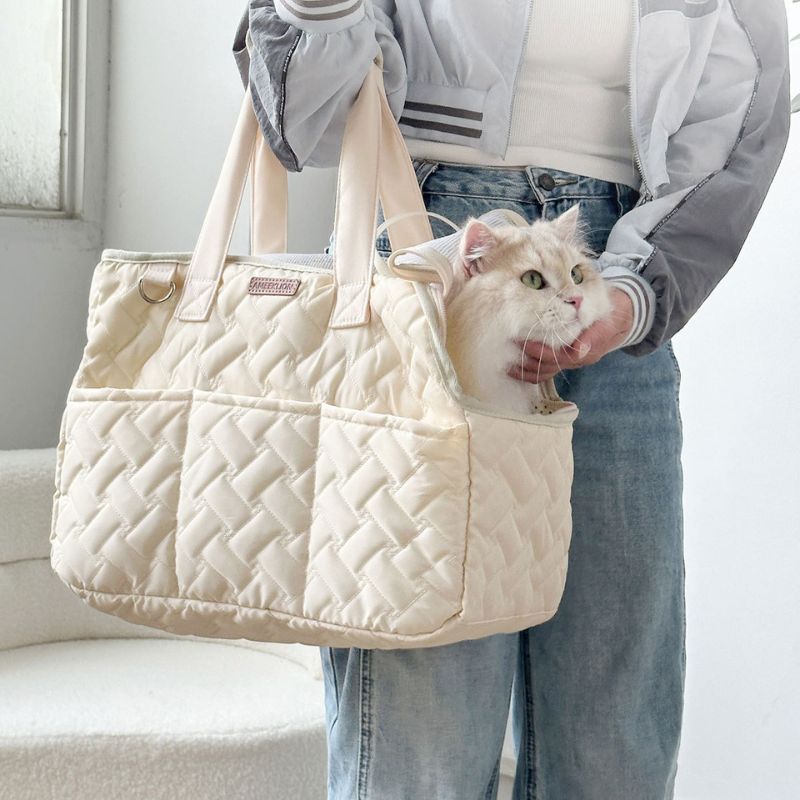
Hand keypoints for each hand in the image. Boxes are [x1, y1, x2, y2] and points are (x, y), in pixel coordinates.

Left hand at [507, 288, 633, 382]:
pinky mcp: (562, 358)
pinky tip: (513, 366)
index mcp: (587, 350)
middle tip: (509, 345)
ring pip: (545, 371)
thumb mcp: (607, 320)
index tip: (526, 342)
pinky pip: (544, 370)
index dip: (542, 352)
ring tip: (506, 359)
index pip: (562, 357)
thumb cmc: (611, 313)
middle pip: (550, 366)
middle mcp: (577, 359)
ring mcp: (569, 360)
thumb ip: (593, 335)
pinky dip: (528, 370)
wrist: (621, 316)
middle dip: (528, 358)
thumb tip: (578, 352)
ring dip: (525, 368)